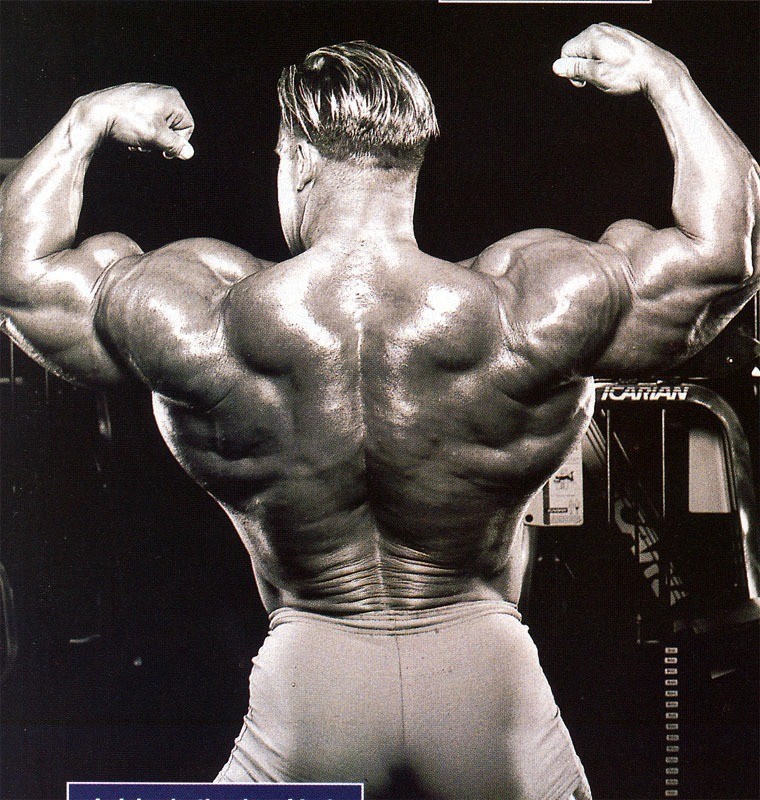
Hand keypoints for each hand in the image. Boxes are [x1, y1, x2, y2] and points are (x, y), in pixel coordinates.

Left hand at [74, 83, 194, 158]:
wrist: (96, 113)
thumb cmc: (127, 122)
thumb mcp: (156, 138)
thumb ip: (176, 146)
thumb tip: (189, 153)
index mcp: (172, 98)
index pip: (187, 127)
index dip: (178, 144)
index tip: (164, 153)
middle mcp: (162, 91)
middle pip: (173, 126)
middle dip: (162, 141)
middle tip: (147, 147)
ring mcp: (147, 93)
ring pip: (159, 124)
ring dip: (151, 139)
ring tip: (137, 143)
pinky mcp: (134, 98)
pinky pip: (147, 118)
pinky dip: (142, 130)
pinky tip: (130, 135)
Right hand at [552, 23, 685, 95]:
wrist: (657, 70)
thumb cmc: (628, 74)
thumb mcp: (597, 75)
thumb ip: (575, 68)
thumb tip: (557, 66)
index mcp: (591, 36)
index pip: (565, 53)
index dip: (570, 71)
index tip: (583, 83)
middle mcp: (600, 29)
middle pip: (576, 50)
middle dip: (581, 67)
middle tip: (597, 79)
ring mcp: (611, 31)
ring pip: (589, 51)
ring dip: (593, 66)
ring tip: (609, 74)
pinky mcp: (620, 37)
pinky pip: (602, 49)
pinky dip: (604, 61)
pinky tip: (616, 69)